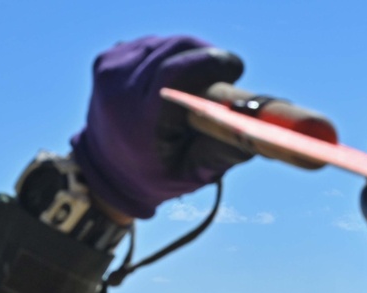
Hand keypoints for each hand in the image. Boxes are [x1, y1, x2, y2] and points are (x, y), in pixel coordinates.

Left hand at [71, 36, 253, 219]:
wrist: (107, 171)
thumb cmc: (157, 174)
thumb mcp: (193, 173)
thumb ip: (223, 150)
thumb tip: (259, 128)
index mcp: (140, 118)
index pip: (178, 71)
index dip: (212, 62)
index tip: (234, 69)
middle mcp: (120, 87)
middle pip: (176, 49)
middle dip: (207, 57)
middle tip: (224, 76)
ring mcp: (110, 69)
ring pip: (167, 43)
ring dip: (190, 56)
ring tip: (197, 83)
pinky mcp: (108, 59)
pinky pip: (153, 44)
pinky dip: (170, 56)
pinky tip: (172, 79)